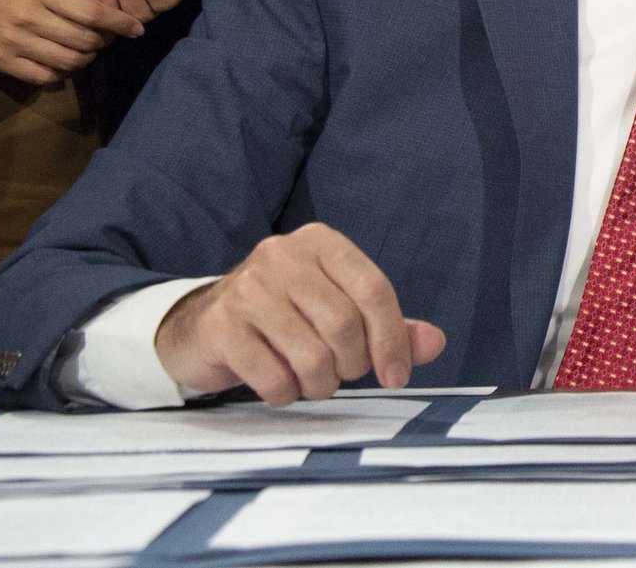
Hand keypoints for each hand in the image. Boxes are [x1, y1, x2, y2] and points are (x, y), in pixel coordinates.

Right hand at [0, 0, 143, 83]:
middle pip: (83, 40)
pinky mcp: (1, 63)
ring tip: (88, 48)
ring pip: (68, 62)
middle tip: (109, 36)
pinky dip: (62, 73)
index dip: (118, 22)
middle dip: (105, 41)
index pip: (91, 12)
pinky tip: (65, 61)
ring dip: (87, 58)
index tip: (135, 28)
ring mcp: (13, 43)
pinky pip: (43, 77)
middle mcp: (28, 18)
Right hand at [154, 223, 445, 403]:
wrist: (200, 326)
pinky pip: (273, 376)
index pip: (374, 290)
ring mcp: (247, 288)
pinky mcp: (221, 325)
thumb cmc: (284, 318)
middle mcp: (282, 255)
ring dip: (319, 384)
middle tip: (340, 376)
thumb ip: (389, 327)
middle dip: (352, 365)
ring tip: (311, 381)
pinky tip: (278, 385)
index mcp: (320, 242)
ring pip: (311, 355)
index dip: (393, 340)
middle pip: (344, 325)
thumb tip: (435, 343)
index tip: (397, 377)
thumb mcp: (339, 311)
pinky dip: (284, 393)